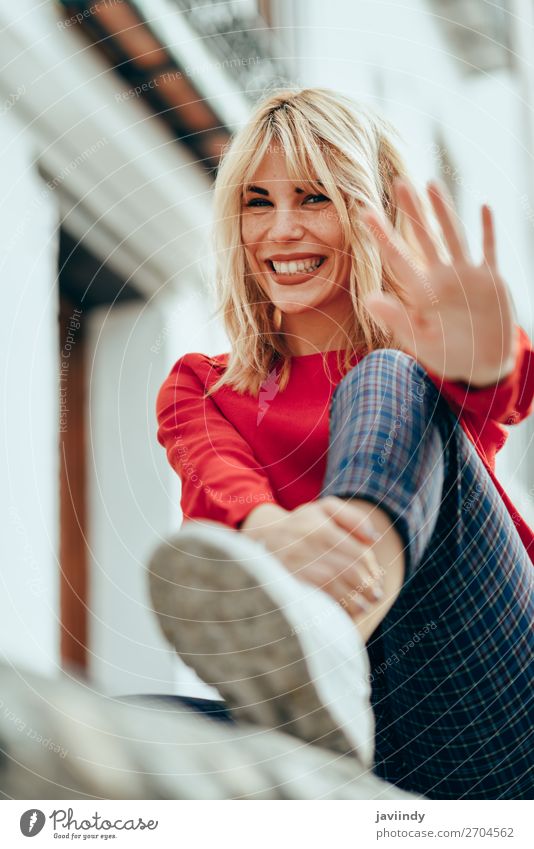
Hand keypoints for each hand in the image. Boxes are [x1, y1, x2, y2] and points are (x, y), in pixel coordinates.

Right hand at [241, 497, 384, 618]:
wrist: (263, 534)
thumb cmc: (303, 523)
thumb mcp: (326, 509)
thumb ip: (354, 518)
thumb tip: (374, 540)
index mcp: (322, 528)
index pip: (358, 553)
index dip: (372, 570)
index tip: (377, 580)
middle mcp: (309, 545)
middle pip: (348, 571)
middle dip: (366, 587)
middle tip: (375, 598)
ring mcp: (296, 564)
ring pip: (332, 585)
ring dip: (352, 600)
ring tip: (363, 608)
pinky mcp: (287, 580)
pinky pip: (314, 597)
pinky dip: (331, 607)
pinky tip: (342, 613)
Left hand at [360, 178, 515, 386]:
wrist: (483, 368)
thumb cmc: (448, 357)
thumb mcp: (420, 342)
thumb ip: (396, 319)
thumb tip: (368, 299)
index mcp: (422, 293)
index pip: (398, 258)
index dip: (382, 236)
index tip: (364, 214)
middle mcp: (442, 278)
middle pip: (424, 237)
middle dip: (412, 211)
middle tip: (399, 182)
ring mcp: (467, 277)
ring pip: (454, 236)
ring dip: (444, 210)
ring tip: (431, 183)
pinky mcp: (491, 281)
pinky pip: (488, 250)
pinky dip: (487, 230)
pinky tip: (483, 207)